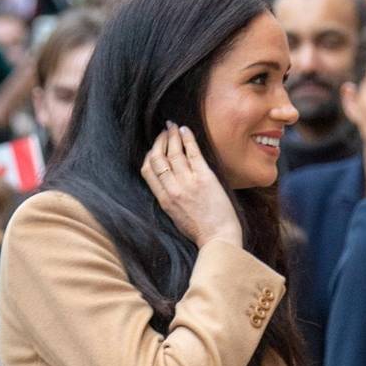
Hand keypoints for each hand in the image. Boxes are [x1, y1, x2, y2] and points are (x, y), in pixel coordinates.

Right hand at [141, 122, 241, 248]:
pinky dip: (188, 138)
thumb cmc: (199, 231)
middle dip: (159, 141)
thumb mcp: (175, 216)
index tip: (154, 147)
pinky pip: (193, 153)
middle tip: (163, 132)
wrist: (218, 238)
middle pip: (158, 158)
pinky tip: (185, 129)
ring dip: (172, 136)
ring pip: (174, 152)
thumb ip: (168, 199)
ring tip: (172, 126)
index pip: (147, 171)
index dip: (149, 155)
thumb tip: (167, 183)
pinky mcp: (204, 178)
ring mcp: (188, 183)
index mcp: (163, 200)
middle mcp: (173, 189)